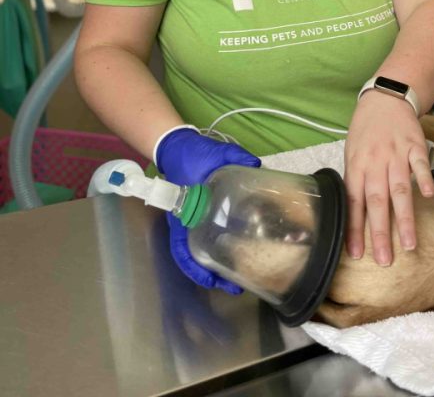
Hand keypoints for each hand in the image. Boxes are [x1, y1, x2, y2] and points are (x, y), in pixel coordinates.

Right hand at [156, 127, 260, 290]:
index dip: (196, 269)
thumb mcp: (214, 153)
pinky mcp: (200, 213)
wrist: (177, 146)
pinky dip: (218, 249)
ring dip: (215, 267)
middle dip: (211, 276)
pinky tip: (238, 251)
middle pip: (193, 257)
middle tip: (236, 286)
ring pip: (199, 251)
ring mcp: (191, 219)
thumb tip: (256, 166)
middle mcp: (185, 221)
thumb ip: (234, 158)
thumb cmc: (192, 154)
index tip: (215, 281)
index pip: (183, 248)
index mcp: (183, 210)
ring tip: (239, 277)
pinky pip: (207, 237)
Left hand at [344, 93, 433, 265]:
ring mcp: (396, 154)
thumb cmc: (366, 130)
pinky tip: (427, 196)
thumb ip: (356, 181)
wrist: (385, 99)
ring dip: (404, 218)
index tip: (357, 253)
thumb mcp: (352, 153)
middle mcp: (375, 163)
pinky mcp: (414, 146)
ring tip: (409, 244)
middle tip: (384, 259)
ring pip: (399, 189)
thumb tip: (355, 214)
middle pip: (377, 201)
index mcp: (356, 166)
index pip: (353, 203)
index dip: (354, 229)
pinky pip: (419, 164)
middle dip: (380, 233)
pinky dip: (423, 179)